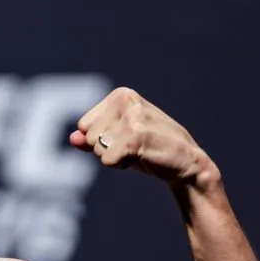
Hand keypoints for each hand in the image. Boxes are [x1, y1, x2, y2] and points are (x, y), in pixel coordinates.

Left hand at [69, 87, 215, 186]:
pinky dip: (121, 165)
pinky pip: (107, 159)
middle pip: (89, 137)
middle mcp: (126, 100)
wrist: (186, 163)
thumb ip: (91, 137)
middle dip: (107, 148)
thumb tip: (73, 138)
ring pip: (97, 148)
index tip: (126, 138)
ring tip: (140, 150)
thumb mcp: (117, 140)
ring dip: (115, 157)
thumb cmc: (150, 149)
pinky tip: (143, 157)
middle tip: (134, 146)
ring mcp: (132, 117)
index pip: (84, 125)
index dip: (101, 139)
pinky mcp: (136, 136)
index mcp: (121, 95)